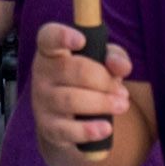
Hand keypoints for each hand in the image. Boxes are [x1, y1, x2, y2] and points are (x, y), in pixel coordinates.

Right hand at [28, 25, 132, 160]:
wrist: (67, 122)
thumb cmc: (86, 83)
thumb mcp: (102, 63)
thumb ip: (115, 57)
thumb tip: (121, 66)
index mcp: (52, 52)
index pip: (48, 37)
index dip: (62, 36)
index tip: (81, 40)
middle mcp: (42, 74)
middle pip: (72, 69)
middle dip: (103, 80)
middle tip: (122, 91)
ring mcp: (42, 102)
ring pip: (71, 99)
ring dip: (102, 102)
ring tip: (122, 105)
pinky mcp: (48, 128)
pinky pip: (67, 130)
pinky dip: (89, 129)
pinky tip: (106, 128)